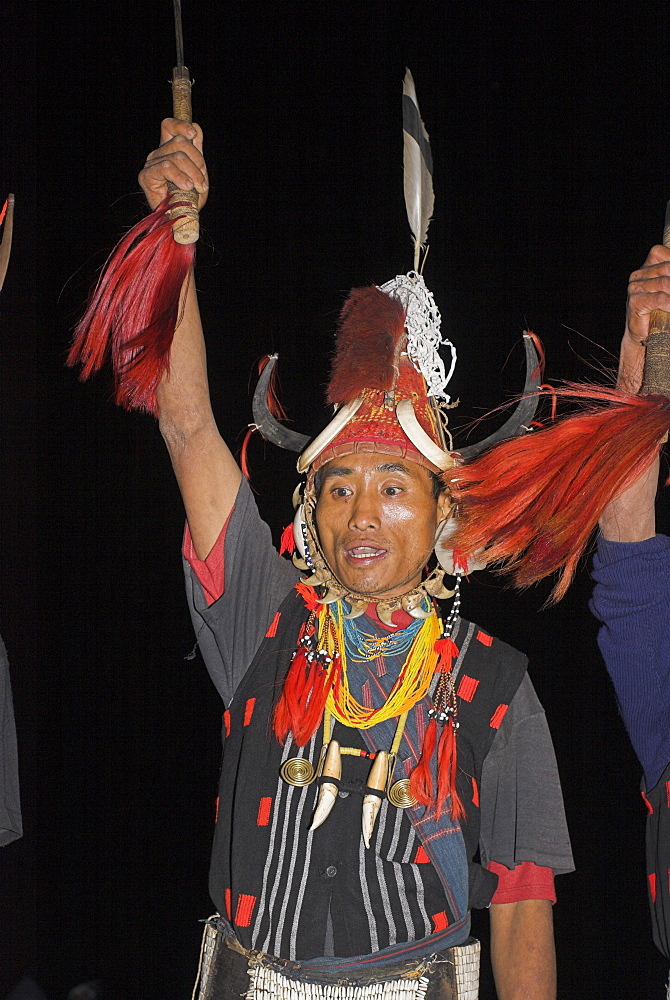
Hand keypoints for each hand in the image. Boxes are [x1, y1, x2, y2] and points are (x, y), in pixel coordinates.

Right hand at [138, 118, 207, 211]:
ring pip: (177, 156)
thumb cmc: (190, 197)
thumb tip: (195, 128)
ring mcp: (151, 164)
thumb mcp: (198, 171)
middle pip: (180, 141)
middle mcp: (158, 154)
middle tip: (201, 181)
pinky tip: (186, 187)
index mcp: (168, 149)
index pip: (169, 126)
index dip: (181, 125)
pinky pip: (166, 167)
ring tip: (197, 187)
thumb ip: (196, 150)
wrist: (182, 219)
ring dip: (193, 173)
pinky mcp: (146, 176)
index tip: (193, 135)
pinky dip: (180, 177)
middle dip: (198, 161)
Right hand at [621, 245, 669, 392]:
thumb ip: (669, 278)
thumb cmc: (659, 311)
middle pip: (667, 268)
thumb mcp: (667, 289)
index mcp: (646, 267)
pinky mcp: (635, 302)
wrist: (643, 335)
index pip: (662, 253)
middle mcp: (638, 275)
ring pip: (665, 283)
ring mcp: (635, 288)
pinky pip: (660, 298)